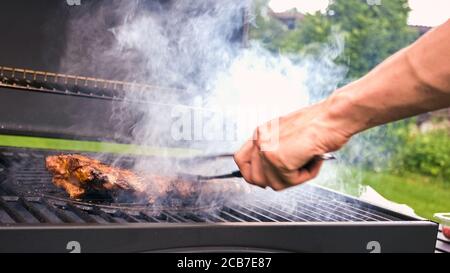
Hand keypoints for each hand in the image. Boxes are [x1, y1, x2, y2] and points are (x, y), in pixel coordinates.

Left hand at [233, 99, 351, 189]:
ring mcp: (266, 149)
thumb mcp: (291, 135)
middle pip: (254, 177)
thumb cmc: (321, 123)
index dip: (252, 173)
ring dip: (294, 178)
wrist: (334, 116)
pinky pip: (290, 181)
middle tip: (295, 171)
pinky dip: (306, 174)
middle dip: (276, 180)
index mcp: (261, 132)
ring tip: (308, 160)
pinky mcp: (278, 160)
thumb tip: (270, 173)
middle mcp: (260, 139)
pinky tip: (314, 158)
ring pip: (273, 183)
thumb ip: (277, 150)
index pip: (241, 159)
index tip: (266, 177)